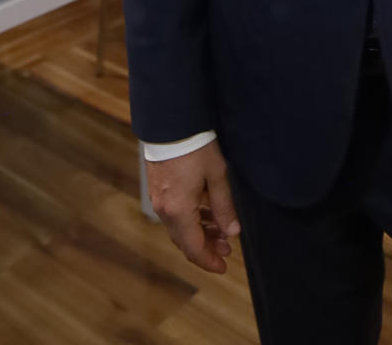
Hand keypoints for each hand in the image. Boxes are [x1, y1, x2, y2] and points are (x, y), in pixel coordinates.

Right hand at [146, 140, 240, 273]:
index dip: (208, 261)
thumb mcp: (217, 176)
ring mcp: (159, 200)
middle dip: (206, 247)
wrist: (170, 124)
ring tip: (222, 231)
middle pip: (185, 241)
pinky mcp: (158, 190)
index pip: (193, 247)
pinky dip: (191, 220)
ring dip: (200, 233)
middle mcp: (165, 210)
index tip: (223, 267)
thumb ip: (224, 207)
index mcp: (179, 211)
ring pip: (180, 228)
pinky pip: (175, 214)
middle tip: (227, 249)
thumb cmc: (195, 147)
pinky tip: (206, 214)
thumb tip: (233, 233)